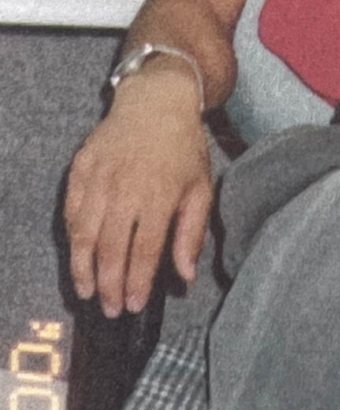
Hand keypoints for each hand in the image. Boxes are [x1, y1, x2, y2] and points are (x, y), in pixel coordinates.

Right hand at [64, 67, 211, 317]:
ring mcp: (100, 178)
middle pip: (110, 249)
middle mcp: (126, 189)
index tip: (134, 307)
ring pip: (84, 234)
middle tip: (111, 308)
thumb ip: (191, 233)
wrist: (156, 101)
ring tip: (88, 291)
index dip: (137, 283)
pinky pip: (71, 210)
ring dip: (83, 268)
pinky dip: (72, 237)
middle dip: (109, 285)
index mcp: (159, 196)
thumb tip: (185, 276)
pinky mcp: (81, 168)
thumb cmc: (182, 148)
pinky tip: (78, 254)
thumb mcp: (200, 187)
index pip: (143, 251)